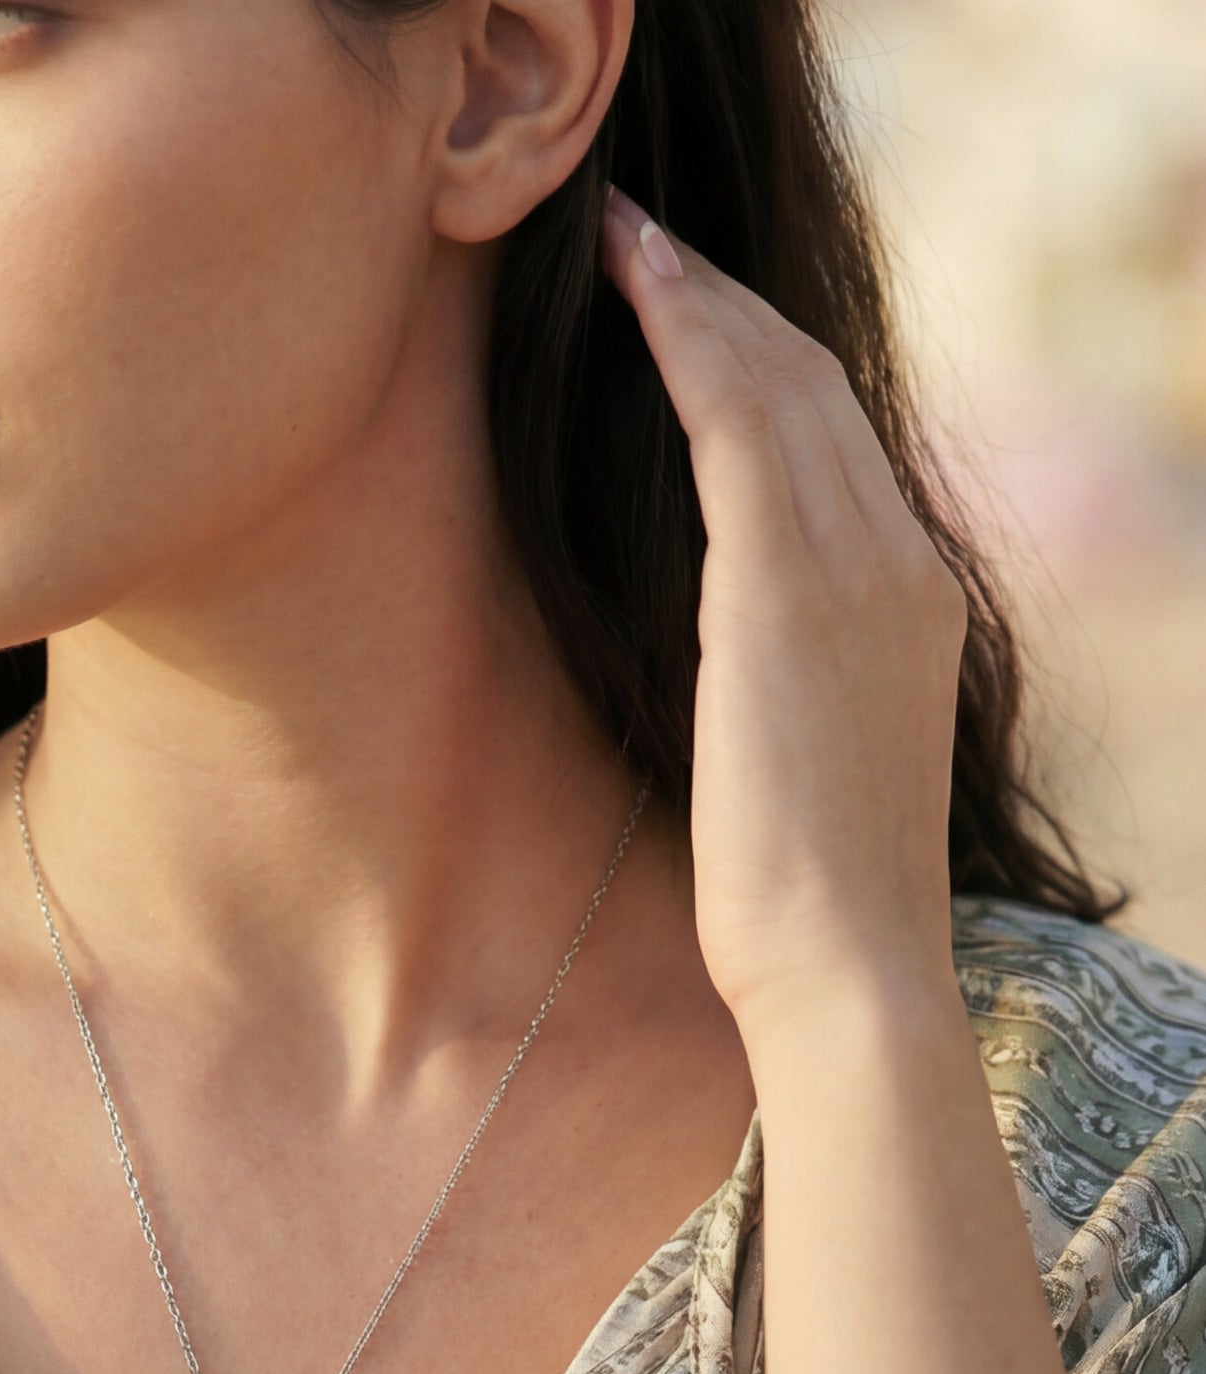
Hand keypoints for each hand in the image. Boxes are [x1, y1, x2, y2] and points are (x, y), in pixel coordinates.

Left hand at [598, 182, 970, 1042]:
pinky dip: (687, 346)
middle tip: (643, 243)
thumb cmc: (799, 897)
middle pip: (813, 387)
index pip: (834, 443)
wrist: (844, 969)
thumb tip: (709, 642)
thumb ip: (773, 671)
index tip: (688, 313)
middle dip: (726, 305)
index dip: (758, 361)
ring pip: (778, 384)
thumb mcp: (797, 755)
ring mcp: (861, 569)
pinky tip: (635, 292)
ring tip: (625, 240)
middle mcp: (902, 564)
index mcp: (910, 603)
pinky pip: (738, 426)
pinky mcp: (791, 590)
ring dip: (698, 299)